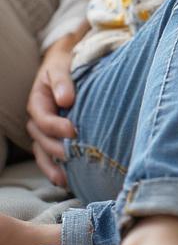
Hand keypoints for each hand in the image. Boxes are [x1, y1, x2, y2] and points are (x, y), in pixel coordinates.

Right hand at [26, 29, 84, 187]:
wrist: (66, 64)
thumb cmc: (64, 65)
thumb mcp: (61, 67)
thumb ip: (63, 81)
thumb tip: (65, 100)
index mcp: (37, 102)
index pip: (43, 119)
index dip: (56, 126)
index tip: (74, 131)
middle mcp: (38, 119)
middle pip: (42, 139)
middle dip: (55, 149)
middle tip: (73, 156)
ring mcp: (44, 130)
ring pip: (42, 152)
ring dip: (52, 166)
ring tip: (65, 180)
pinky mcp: (54, 136)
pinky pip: (49, 154)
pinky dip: (55, 167)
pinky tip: (66, 180)